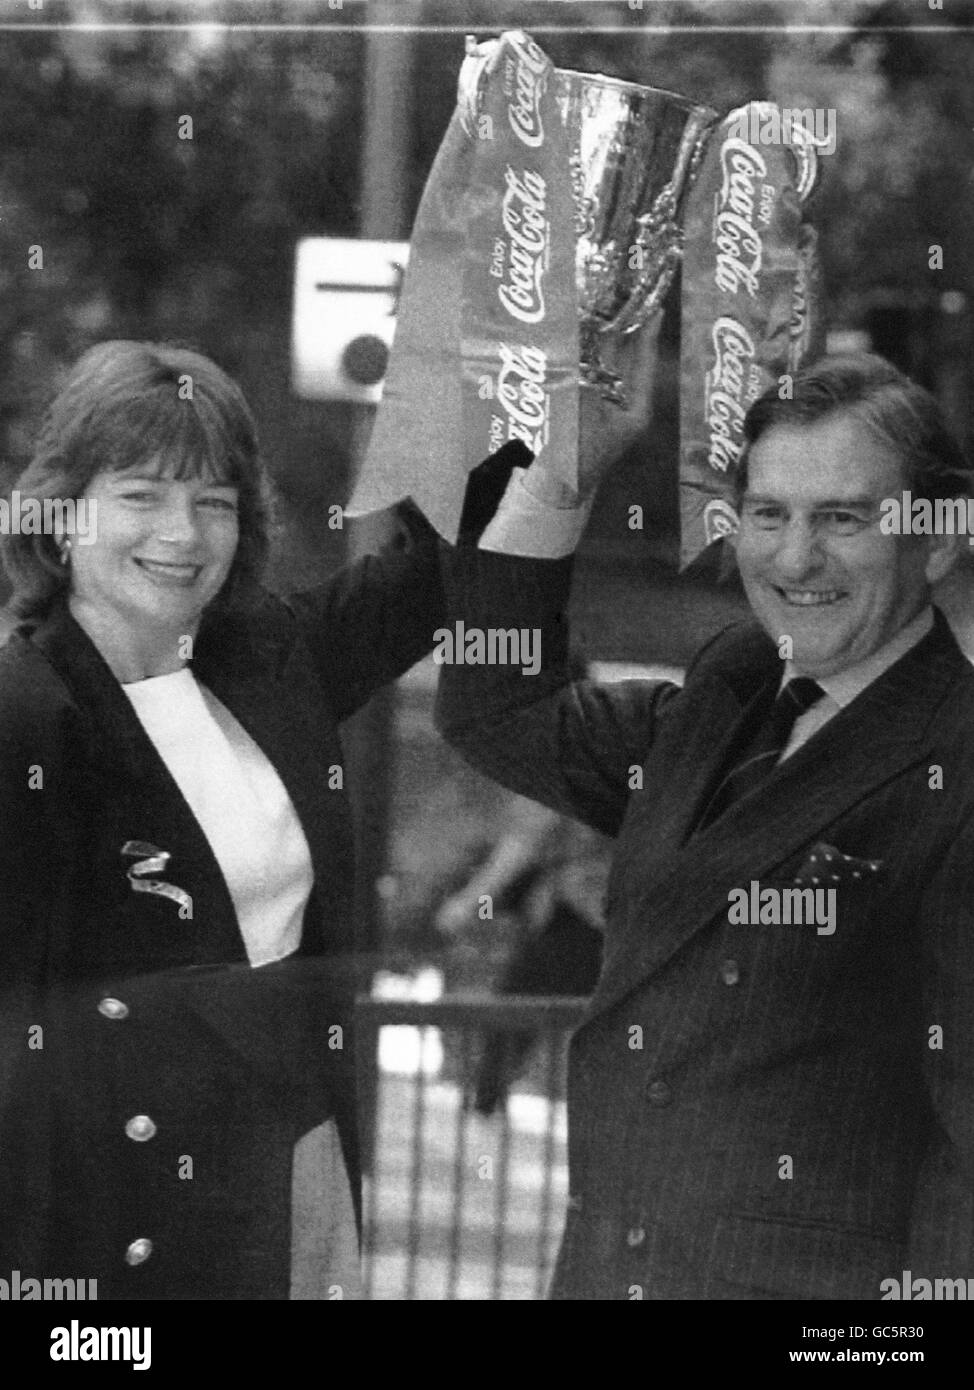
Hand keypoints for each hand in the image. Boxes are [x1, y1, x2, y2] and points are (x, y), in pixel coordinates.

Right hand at [521, 316, 660, 506]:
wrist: (554, 490)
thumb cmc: (576, 456)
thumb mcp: (582, 409)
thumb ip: (584, 372)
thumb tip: (583, 335)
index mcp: (636, 410)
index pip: (645, 364)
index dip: (648, 335)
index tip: (655, 306)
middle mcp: (623, 407)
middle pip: (628, 362)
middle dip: (625, 332)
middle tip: (625, 298)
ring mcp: (604, 411)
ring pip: (607, 368)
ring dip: (604, 342)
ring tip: (603, 309)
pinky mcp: (584, 413)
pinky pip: (588, 378)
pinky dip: (584, 358)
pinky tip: (577, 338)